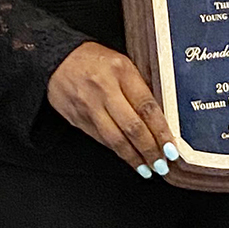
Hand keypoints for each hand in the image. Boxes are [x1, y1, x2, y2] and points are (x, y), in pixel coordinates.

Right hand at [47, 42, 175, 178]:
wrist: (57, 59)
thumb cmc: (94, 60)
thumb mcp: (122, 64)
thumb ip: (138, 87)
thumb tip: (158, 118)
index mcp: (121, 72)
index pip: (147, 107)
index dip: (160, 131)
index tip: (171, 147)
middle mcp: (105, 90)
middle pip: (132, 127)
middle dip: (150, 150)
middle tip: (162, 164)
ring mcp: (89, 106)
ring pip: (115, 139)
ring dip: (133, 157)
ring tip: (147, 168)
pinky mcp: (78, 119)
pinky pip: (101, 139)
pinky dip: (116, 151)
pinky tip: (128, 158)